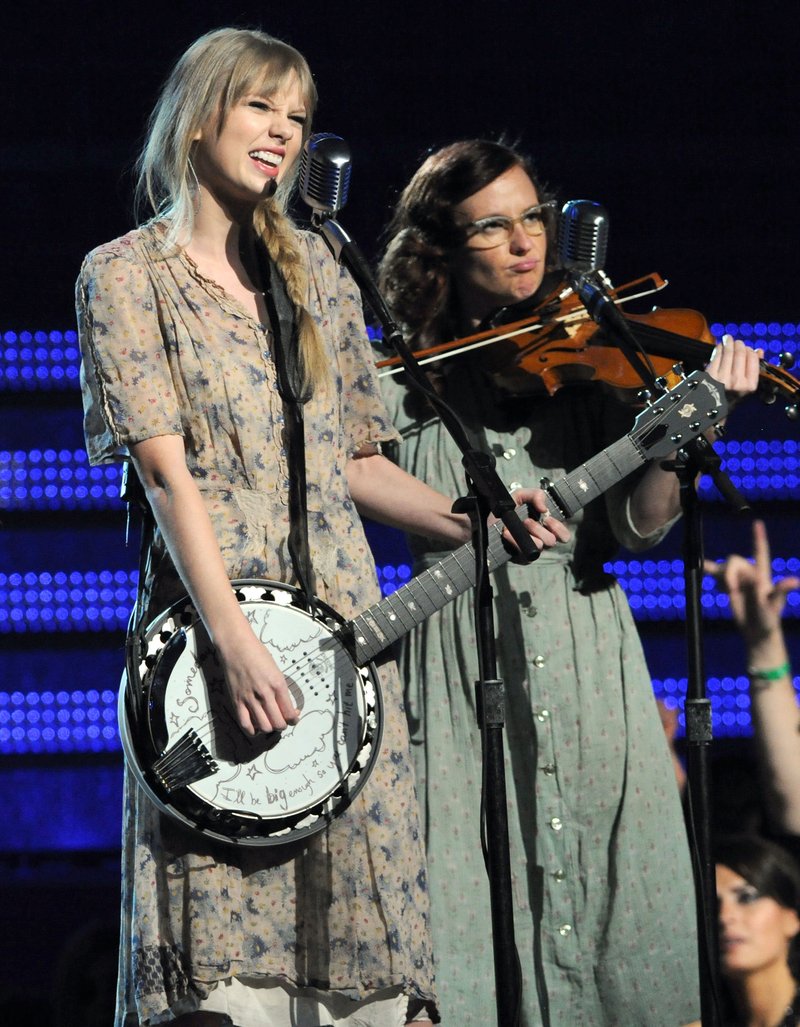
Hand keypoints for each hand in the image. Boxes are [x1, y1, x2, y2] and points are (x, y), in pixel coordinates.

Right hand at [216, 626, 300, 735]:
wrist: (236, 646)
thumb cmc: (257, 654)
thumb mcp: (276, 670)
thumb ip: (280, 689)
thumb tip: (285, 705)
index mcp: (278, 684)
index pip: (289, 712)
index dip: (294, 719)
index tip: (294, 717)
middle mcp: (265, 694)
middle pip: (278, 723)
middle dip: (283, 725)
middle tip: (282, 720)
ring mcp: (250, 699)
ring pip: (264, 727)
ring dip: (269, 728)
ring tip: (269, 722)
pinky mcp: (237, 701)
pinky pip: (245, 724)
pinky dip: (253, 730)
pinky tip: (256, 726)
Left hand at [502, 486, 570, 552]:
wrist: (487, 519)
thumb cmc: (508, 508)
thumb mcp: (521, 495)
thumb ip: (536, 495)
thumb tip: (544, 509)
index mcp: (546, 528)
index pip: (563, 536)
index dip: (558, 528)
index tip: (547, 518)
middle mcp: (541, 541)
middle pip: (552, 542)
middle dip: (539, 529)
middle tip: (527, 521)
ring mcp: (530, 551)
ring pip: (539, 547)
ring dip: (529, 533)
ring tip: (518, 525)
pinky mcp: (519, 558)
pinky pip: (523, 554)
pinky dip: (514, 541)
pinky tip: (506, 533)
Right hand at [703, 519, 798, 648]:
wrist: (757, 631)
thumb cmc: (769, 618)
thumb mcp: (775, 605)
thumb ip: (780, 591)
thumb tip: (794, 581)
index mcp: (762, 574)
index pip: (760, 551)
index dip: (758, 537)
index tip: (757, 522)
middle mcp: (749, 573)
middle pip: (734, 560)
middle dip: (730, 573)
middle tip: (731, 591)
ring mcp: (738, 579)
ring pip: (723, 567)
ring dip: (722, 577)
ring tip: (727, 592)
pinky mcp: (727, 586)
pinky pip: (716, 574)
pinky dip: (709, 571)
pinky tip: (702, 569)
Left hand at [705, 333, 761, 403]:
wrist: (714, 411)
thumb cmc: (731, 396)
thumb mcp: (747, 386)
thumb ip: (754, 368)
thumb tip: (759, 351)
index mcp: (750, 385)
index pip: (752, 358)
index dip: (749, 350)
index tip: (746, 347)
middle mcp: (737, 382)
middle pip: (740, 353)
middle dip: (738, 344)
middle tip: (735, 341)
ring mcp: (723, 379)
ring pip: (728, 353)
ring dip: (728, 343)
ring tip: (727, 339)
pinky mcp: (710, 376)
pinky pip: (716, 357)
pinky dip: (718, 349)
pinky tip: (719, 347)